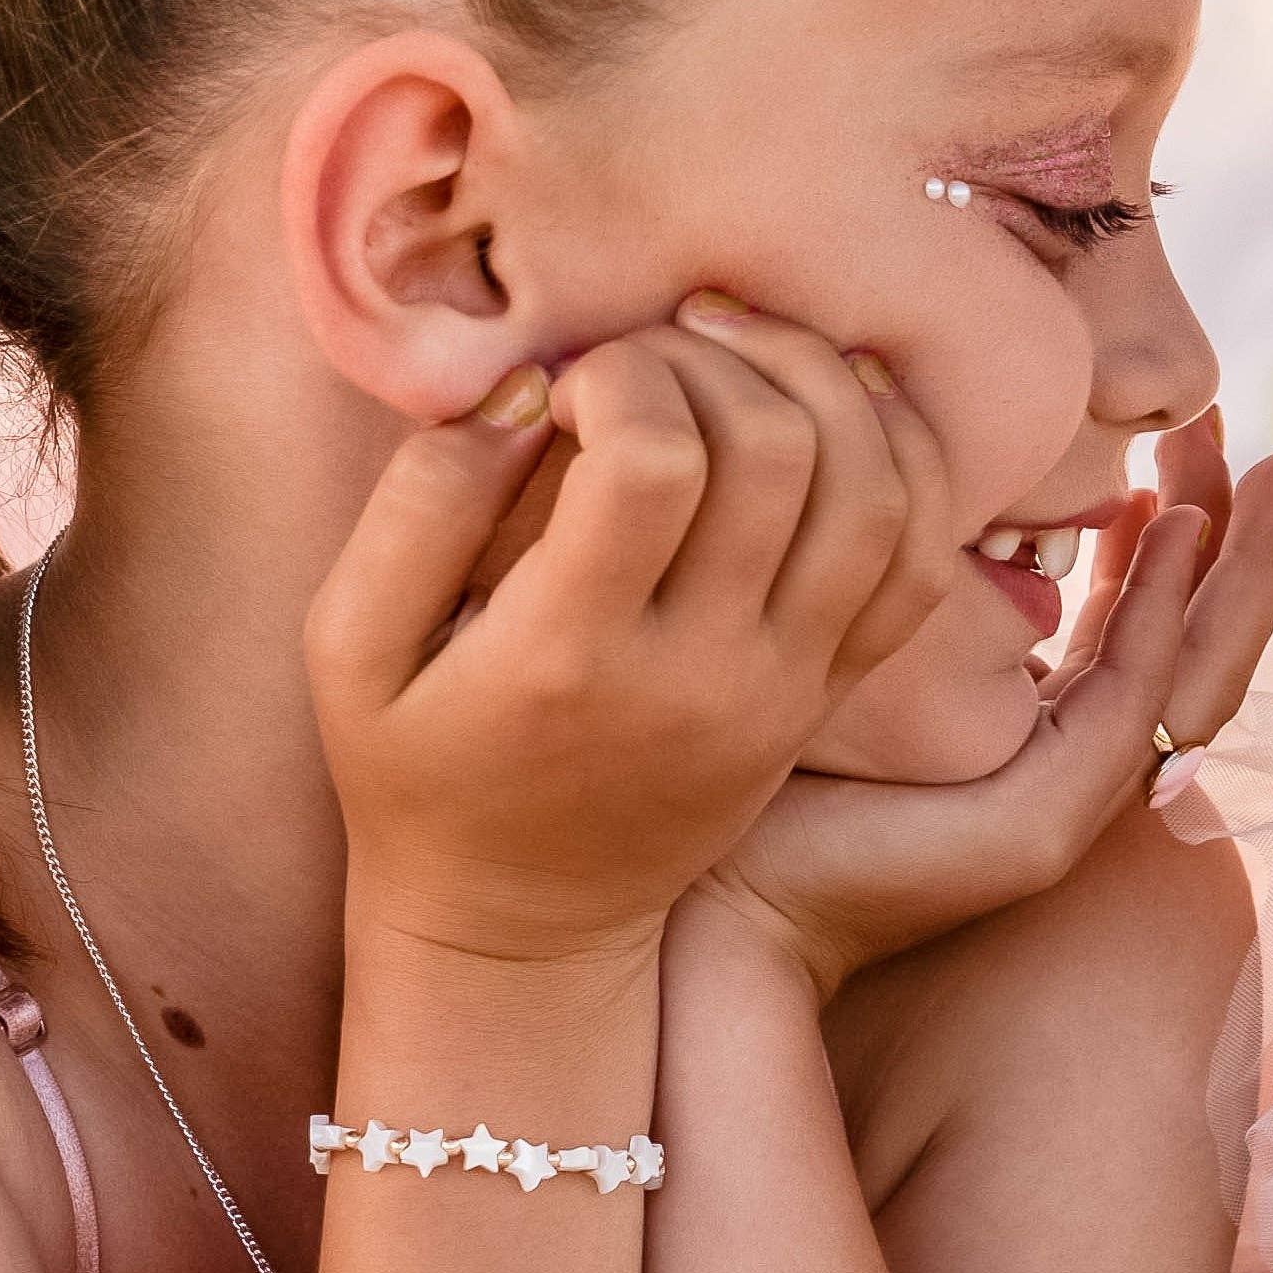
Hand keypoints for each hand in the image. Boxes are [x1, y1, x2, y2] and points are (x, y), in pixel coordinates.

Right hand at [306, 302, 943, 964]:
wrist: (520, 924)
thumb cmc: (418, 772)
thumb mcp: (350, 647)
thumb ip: (419, 503)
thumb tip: (523, 388)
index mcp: (570, 654)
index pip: (654, 461)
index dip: (623, 373)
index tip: (573, 381)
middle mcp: (704, 670)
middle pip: (778, 452)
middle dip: (718, 357)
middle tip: (659, 348)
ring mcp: (787, 685)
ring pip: (875, 493)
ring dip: (824, 386)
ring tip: (746, 348)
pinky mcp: (830, 694)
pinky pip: (921, 562)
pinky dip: (909, 462)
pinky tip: (845, 405)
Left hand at [696, 411, 1272, 997]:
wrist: (710, 886)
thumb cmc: (766, 753)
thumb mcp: (875, 630)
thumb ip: (938, 567)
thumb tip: (952, 447)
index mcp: (1048, 726)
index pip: (1155, 619)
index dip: (1195, 528)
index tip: (1204, 429)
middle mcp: (1079, 765)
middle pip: (1205, 646)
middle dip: (1251, 545)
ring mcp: (1073, 803)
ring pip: (1199, 674)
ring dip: (1238, 570)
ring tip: (1259, 474)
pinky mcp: (1045, 823)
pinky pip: (1129, 700)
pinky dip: (1157, 612)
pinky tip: (1166, 527)